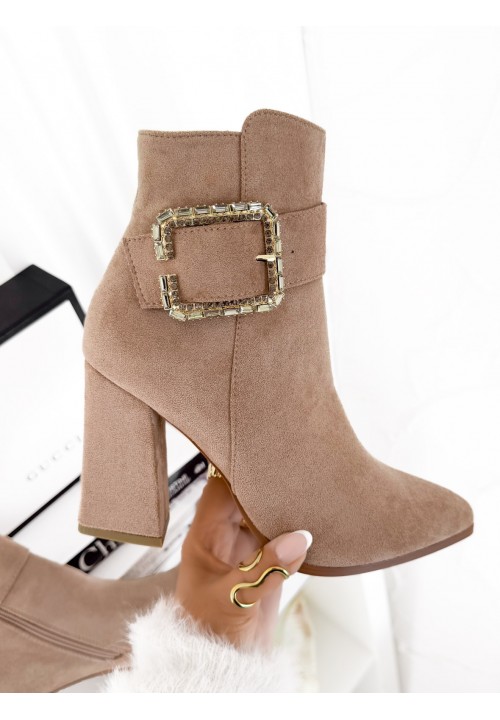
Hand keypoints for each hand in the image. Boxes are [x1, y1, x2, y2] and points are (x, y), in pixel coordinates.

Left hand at [174, 473, 312, 651]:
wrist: (222, 664)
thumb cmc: (210, 632)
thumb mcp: (235, 598)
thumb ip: (266, 569)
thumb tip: (300, 538)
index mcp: (205, 536)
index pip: (219, 489)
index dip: (235, 467)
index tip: (260, 451)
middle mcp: (225, 536)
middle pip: (243, 494)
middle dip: (262, 478)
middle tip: (290, 459)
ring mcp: (246, 547)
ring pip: (263, 510)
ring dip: (280, 499)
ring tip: (304, 479)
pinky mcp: (265, 561)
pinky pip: (281, 533)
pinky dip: (295, 523)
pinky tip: (312, 512)